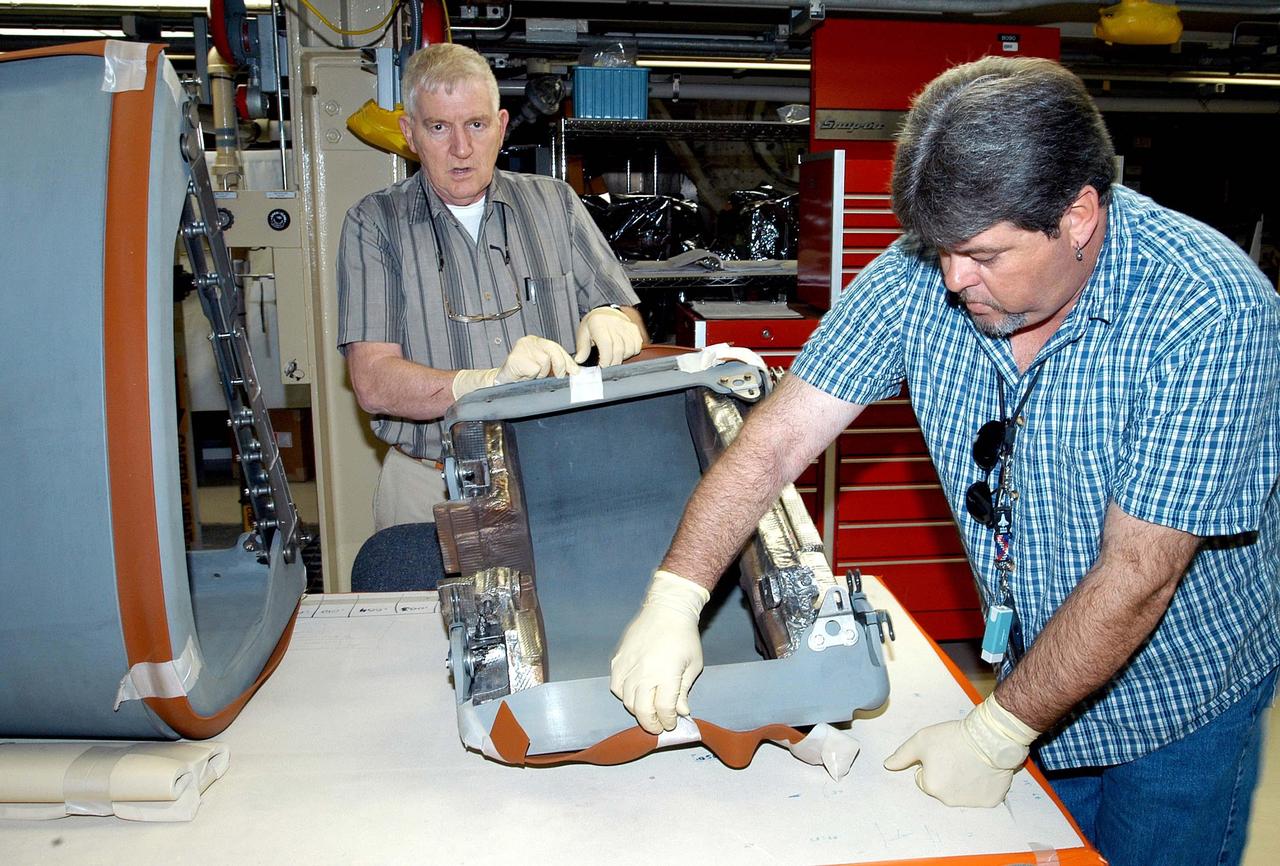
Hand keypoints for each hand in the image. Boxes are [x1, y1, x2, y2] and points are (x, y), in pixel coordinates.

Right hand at [497, 335, 579, 382]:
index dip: (568, 360)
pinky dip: (532, 376)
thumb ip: (556, 366)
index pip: (557, 347)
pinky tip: (525, 376)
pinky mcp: (515, 357)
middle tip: (559, 377)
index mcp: (537, 342)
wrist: (501, 383)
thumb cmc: (522, 376)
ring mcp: (521, 348)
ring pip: (544, 360)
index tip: (575, 371)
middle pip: (553, 349)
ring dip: (542, 373)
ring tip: (533, 376)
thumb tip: (574, 371)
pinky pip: (534, 368)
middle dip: (560, 365)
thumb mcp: (543, 369)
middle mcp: (530, 341)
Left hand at [573, 306, 642, 366]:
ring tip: (614, 357)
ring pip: (629, 349)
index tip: (602, 366)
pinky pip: (637, 346)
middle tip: (607, 365)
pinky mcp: (634, 329)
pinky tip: (622, 352)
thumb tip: (579, 360)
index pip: (606, 344)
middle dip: (613, 362)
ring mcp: (626, 326)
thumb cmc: (593, 325)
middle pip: (618, 349)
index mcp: (598, 324)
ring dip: (622, 358)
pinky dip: (631, 353)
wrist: (605, 313)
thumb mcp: (583, 334)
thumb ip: (582, 349)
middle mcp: (614, 323)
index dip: (605, 359)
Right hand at [609, 569, 709, 733]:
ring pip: (626, 701)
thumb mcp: (693, 665)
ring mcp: (629, 666)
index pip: (664, 710)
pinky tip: (633, 694)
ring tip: (647, 711)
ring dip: (637, 711)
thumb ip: (684, 690)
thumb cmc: (685, 637)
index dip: (668, 721)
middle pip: (642, 710)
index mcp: (666, 676)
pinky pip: (616, 685)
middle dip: (651, 723)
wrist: (667, 610)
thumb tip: (680, 712)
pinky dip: (623, 695)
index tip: (672, 723)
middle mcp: (645, 674)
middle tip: (658, 726)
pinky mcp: (619, 659)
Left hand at [883, 692, 1039, 807]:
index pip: (922, 779)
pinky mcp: (991, 801)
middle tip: (957, 757)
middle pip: (941, 788)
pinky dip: (982, 785)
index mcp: (931, 787)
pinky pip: (981, 795)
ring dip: (963, 781)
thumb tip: (888, 765)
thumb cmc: (954, 737)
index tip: (942, 754)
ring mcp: (971, 803)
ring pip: (961, 793)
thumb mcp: (921, 740)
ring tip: (971, 761)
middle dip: (946, 775)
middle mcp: (949, 801)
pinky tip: (984, 770)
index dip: (930, 765)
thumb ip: (902, 755)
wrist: (990, 738)